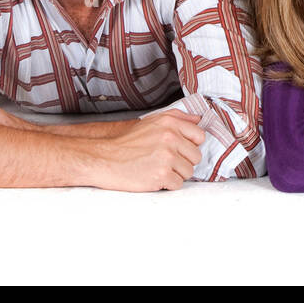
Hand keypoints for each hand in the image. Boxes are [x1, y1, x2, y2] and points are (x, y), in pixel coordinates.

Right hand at [88, 111, 205, 191]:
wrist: (104, 159)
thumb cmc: (127, 142)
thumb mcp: (152, 121)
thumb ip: (178, 118)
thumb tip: (198, 119)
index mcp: (170, 123)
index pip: (199, 136)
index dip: (191, 145)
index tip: (180, 149)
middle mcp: (170, 138)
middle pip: (195, 156)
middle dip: (183, 161)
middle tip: (165, 162)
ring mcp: (167, 157)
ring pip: (188, 172)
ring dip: (176, 174)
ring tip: (158, 169)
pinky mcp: (161, 175)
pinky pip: (178, 184)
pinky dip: (168, 184)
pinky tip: (155, 178)